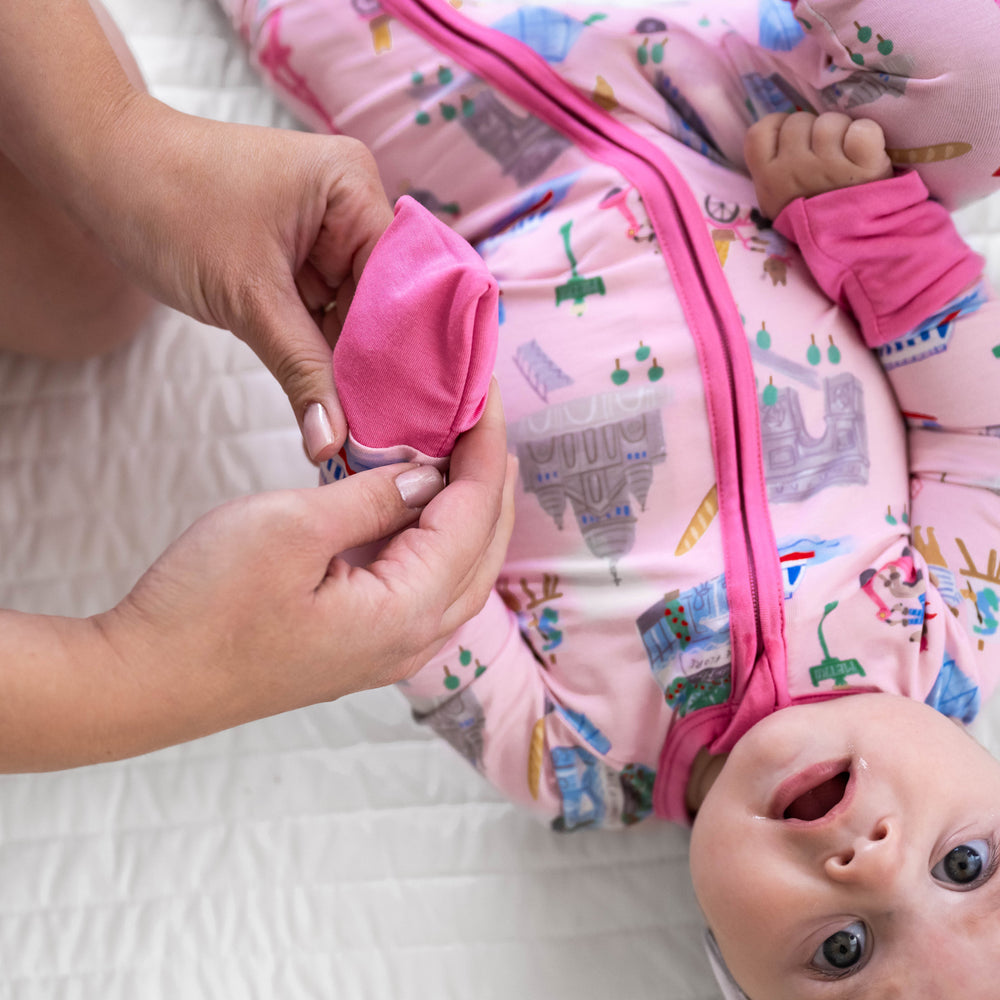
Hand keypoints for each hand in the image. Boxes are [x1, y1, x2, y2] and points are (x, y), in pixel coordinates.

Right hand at [82, 384, 513, 762]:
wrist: (145, 681)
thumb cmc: (206, 606)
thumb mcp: (293, 527)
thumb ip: (374, 498)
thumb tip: (427, 476)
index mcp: (407, 610)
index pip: (473, 514)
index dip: (485, 449)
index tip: (489, 392)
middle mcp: (413, 639)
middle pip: (483, 548)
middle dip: (493, 481)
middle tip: (489, 419)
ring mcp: (389, 651)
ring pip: (461, 573)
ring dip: (473, 514)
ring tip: (472, 458)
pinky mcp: (362, 649)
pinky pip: (427, 590)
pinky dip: (440, 543)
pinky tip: (426, 512)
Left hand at [89, 98, 394, 462]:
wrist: (98, 171)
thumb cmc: (167, 206)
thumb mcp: (245, 296)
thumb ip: (300, 370)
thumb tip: (332, 444)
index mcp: (351, 187)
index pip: (402, 282)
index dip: (404, 350)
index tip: (409, 414)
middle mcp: (351, 206)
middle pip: (385, 303)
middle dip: (377, 365)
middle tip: (388, 434)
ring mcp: (327, 234)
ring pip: (356, 317)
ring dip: (350, 367)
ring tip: (364, 430)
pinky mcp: (301, 259)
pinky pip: (326, 316)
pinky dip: (323, 356)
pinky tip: (333, 403)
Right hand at [744, 112, 892, 218]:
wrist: (848, 253)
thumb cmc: (812, 221)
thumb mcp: (778, 202)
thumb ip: (775, 169)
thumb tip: (782, 131)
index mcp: (768, 179)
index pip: (760, 131)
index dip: (778, 128)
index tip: (792, 144)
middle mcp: (794, 169)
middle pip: (798, 121)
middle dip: (812, 132)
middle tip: (824, 157)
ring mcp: (828, 166)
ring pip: (829, 122)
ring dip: (840, 133)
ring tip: (845, 158)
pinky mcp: (864, 165)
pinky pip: (862, 130)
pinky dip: (866, 135)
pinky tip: (864, 154)